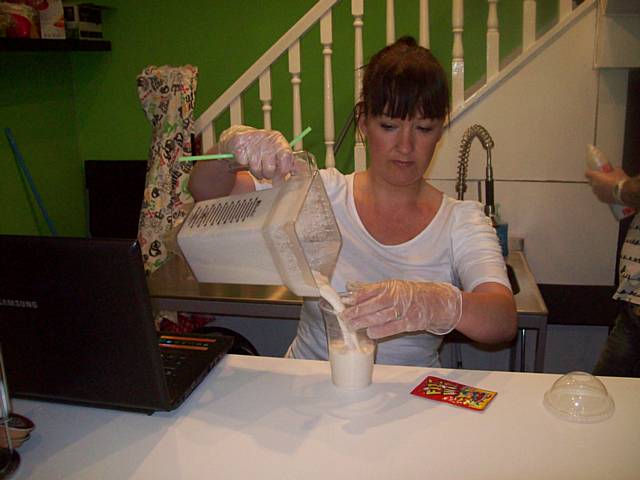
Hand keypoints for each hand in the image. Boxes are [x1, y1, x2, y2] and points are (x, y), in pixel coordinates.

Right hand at [218, 125, 296, 179]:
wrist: (242, 137)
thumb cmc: (263, 148)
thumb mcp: (279, 152)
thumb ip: (290, 162)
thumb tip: (302, 171)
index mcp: (279, 140)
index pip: (286, 157)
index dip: (283, 170)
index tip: (281, 174)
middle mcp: (267, 138)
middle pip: (270, 168)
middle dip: (267, 174)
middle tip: (266, 170)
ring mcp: (252, 140)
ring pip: (256, 168)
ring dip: (256, 171)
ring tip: (256, 165)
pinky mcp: (239, 143)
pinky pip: (244, 163)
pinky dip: (244, 164)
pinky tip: (246, 158)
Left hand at [341, 280, 461, 338]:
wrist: (437, 302)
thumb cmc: (411, 294)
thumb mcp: (392, 287)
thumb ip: (371, 289)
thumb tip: (350, 287)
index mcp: (390, 286)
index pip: (370, 290)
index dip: (356, 296)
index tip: (344, 302)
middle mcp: (397, 296)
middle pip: (374, 303)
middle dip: (358, 310)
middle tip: (344, 316)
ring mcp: (405, 309)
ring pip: (382, 315)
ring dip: (366, 321)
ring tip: (353, 325)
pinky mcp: (411, 322)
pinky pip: (395, 327)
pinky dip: (382, 330)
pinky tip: (371, 333)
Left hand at [585, 167, 627, 203]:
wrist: (625, 192)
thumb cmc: (620, 180)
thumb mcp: (617, 171)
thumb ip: (612, 170)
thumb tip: (612, 169)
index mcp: (595, 177)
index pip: (588, 174)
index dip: (591, 173)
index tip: (594, 172)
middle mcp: (594, 185)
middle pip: (591, 182)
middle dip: (596, 180)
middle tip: (603, 179)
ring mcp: (597, 193)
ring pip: (595, 189)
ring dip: (599, 188)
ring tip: (608, 187)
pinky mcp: (601, 199)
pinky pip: (600, 195)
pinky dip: (603, 194)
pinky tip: (610, 193)